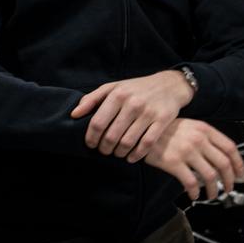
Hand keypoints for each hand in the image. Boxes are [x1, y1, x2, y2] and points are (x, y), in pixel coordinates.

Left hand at [73, 70, 193, 159]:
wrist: (169, 85)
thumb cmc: (136, 88)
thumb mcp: (113, 87)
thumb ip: (92, 99)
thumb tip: (74, 114)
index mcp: (118, 95)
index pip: (97, 123)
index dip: (91, 138)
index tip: (91, 144)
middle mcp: (133, 103)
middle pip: (111, 136)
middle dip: (104, 148)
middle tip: (104, 151)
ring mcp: (148, 113)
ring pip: (128, 142)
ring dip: (119, 153)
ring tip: (117, 153)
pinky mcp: (162, 121)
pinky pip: (146, 144)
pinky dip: (136, 155)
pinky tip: (131, 157)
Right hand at [141, 118, 243, 199]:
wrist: (142, 130)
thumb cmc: (165, 130)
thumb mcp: (190, 126)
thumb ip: (206, 137)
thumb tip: (222, 155)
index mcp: (205, 129)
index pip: (230, 147)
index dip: (238, 163)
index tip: (239, 172)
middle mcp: (198, 140)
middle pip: (223, 163)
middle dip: (230, 180)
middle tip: (229, 187)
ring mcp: (187, 151)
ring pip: (210, 176)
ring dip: (215, 189)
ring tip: (213, 195)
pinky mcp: (174, 162)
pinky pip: (191, 182)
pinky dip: (195, 192)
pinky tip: (194, 195)